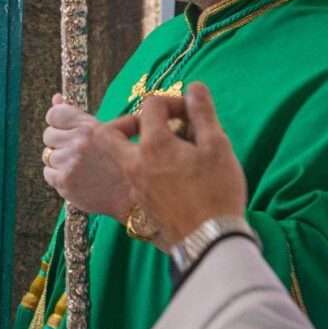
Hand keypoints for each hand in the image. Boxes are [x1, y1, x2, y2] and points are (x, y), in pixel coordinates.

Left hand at [42, 94, 132, 218]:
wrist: (138, 195)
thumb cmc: (132, 161)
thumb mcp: (120, 129)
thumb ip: (86, 113)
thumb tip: (57, 97)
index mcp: (90, 128)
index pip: (55, 114)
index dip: (58, 120)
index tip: (64, 127)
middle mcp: (77, 144)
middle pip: (48, 135)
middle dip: (59, 141)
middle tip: (77, 150)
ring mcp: (69, 164)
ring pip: (48, 155)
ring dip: (60, 159)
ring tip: (80, 165)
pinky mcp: (64, 183)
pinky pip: (48, 173)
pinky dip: (58, 175)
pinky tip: (75, 176)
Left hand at [94, 83, 247, 250]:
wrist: (209, 241)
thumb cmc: (217, 192)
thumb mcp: (218, 147)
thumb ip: (203, 114)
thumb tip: (194, 87)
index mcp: (154, 145)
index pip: (151, 106)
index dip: (172, 101)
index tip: (190, 112)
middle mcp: (135, 163)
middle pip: (109, 133)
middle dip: (127, 123)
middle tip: (154, 127)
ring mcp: (133, 185)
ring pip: (118, 157)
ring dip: (134, 146)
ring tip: (164, 150)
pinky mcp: (138, 204)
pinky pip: (128, 177)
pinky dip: (139, 168)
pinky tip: (166, 174)